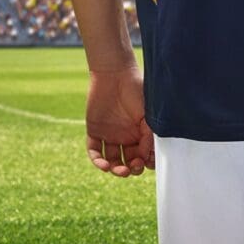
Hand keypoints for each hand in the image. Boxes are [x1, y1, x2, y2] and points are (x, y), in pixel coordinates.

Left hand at [84, 61, 155, 177]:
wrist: (115, 73)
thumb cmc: (136, 90)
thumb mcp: (148, 114)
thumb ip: (149, 135)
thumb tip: (148, 156)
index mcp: (140, 132)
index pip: (143, 156)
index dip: (146, 163)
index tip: (148, 163)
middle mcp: (125, 136)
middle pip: (128, 162)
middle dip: (132, 169)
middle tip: (134, 167)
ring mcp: (110, 135)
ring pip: (112, 160)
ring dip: (116, 170)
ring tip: (120, 170)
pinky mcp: (94, 131)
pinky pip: (94, 151)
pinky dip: (98, 162)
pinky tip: (104, 165)